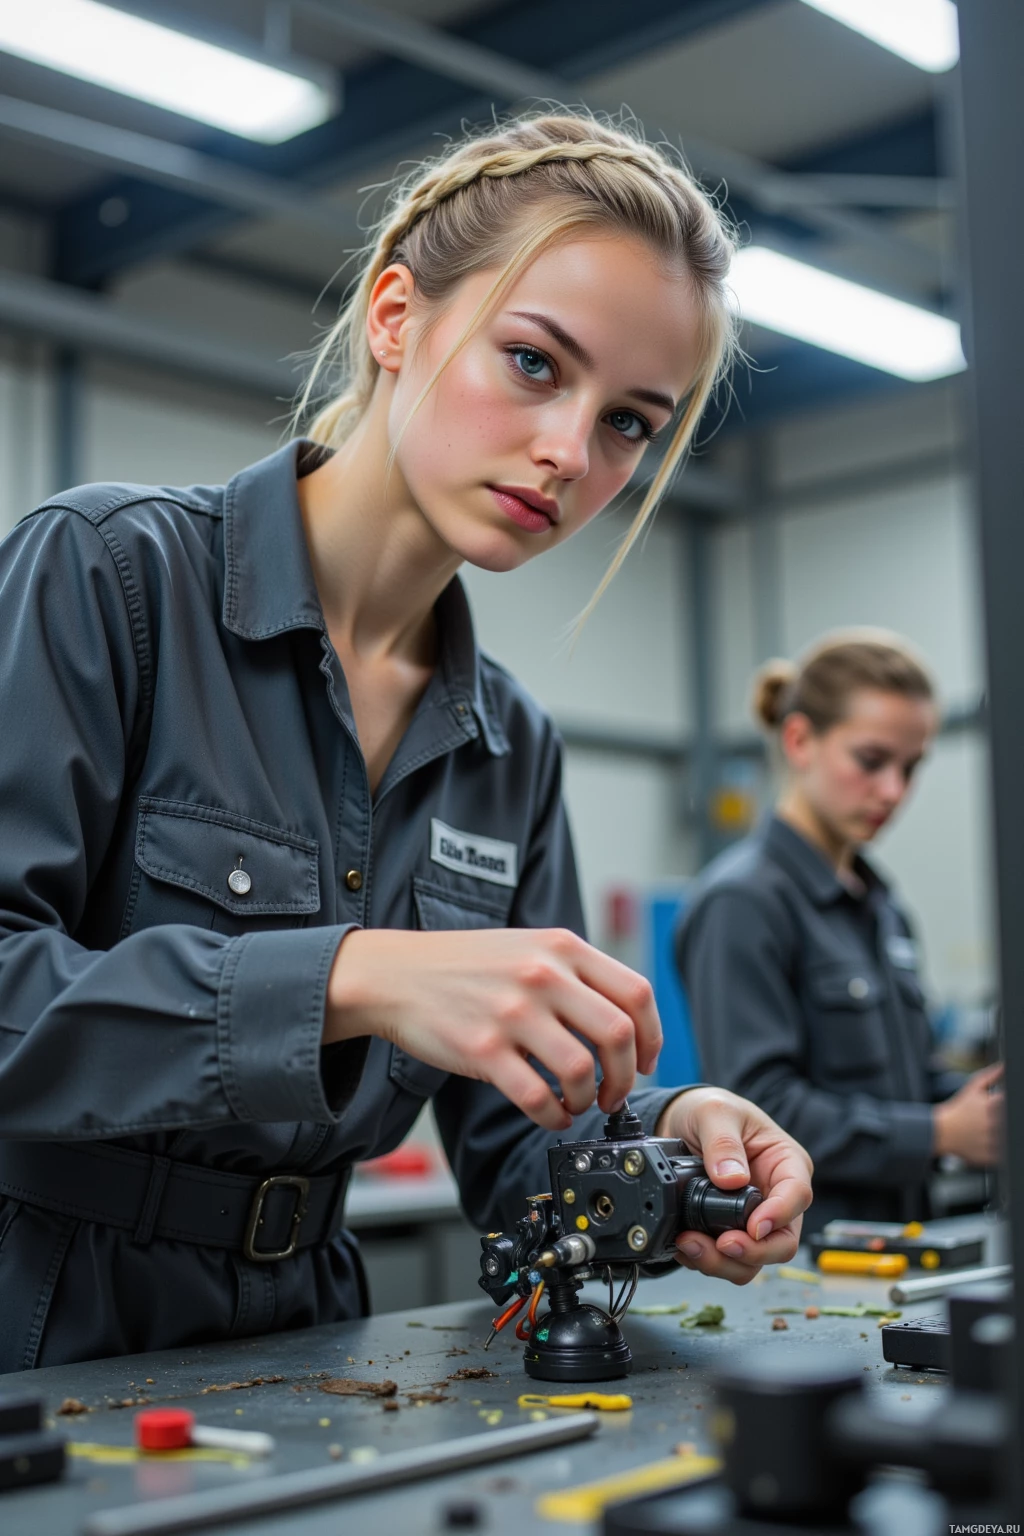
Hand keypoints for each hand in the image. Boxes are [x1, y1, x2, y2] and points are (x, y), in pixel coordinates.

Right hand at [324, 927, 661, 1130]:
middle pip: (618, 1035)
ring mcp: (512, 1013)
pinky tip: (550, 1114)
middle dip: (626, 1076)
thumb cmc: (464, 965)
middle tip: (614, 1092)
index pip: (636, 994)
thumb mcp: (528, 947)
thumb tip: (623, 1022)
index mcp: (562, 948)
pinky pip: (537, 1097)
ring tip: (577, 1103)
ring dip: (588, 1099)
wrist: (395, 974)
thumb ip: (574, 973)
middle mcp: (542, 976)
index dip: (652, 1036)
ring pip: (582, 1070)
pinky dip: (554, 1117)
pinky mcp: (482, 1050)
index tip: (646, 1059)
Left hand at [655, 1088, 812, 1284]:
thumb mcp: (715, 1111)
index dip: (778, 1215)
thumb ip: (722, 1141)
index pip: (797, 1196)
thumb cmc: (712, 1111)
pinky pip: (727, 1260)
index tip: (753, 1226)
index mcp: (787, 1164)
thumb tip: (730, 1178)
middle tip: (720, 1244)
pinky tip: (684, 1245)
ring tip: (689, 1243)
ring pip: (754, 1260)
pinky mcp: (729, 1232)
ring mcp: (753, 1219)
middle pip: (782, 1241)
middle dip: (752, 1251)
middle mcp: (776, 1197)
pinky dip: (705, 1260)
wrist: (683, 1121)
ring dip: (723, 1262)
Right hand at [933, 1063, 1003, 1164]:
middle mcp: (992, 1123)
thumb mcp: (973, 1088)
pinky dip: (1001, 1151)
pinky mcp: (988, 1156)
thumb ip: (991, 1076)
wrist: (941, 1131)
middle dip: (1004, 1122)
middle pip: (1011, 1123)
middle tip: (994, 1121)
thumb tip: (1005, 1066)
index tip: (1003, 1109)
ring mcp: (990, 1140)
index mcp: (991, 1105)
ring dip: (1004, 1136)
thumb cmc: (959, 1109)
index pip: (1011, 1103)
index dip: (1009, 1105)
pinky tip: (991, 1144)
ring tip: (992, 1132)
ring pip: (1008, 1139)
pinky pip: (1003, 1155)